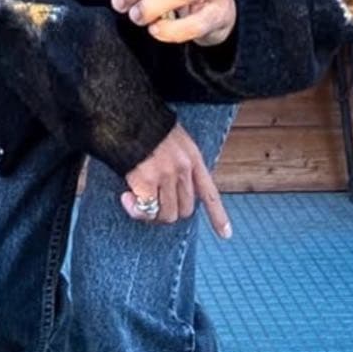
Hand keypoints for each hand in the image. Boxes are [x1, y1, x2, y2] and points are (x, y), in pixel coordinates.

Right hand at [122, 122, 231, 237]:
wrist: (129, 116)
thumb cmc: (147, 127)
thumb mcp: (174, 140)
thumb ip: (180, 162)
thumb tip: (174, 189)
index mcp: (193, 158)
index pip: (209, 192)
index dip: (218, 216)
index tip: (226, 234)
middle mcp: (183, 169)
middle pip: (185, 209)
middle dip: (169, 212)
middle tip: (151, 204)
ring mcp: (167, 176)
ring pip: (167, 215)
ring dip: (152, 214)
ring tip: (137, 201)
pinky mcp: (148, 181)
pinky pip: (147, 211)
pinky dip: (136, 211)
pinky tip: (126, 198)